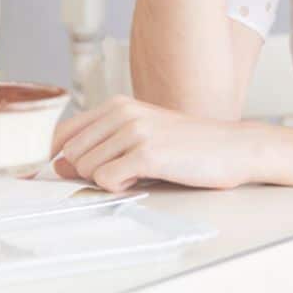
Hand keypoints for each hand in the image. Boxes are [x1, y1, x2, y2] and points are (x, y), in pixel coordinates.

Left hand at [49, 95, 254, 191]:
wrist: (232, 148)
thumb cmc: (189, 145)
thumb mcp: (142, 133)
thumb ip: (102, 144)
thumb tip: (59, 165)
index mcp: (118, 105)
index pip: (63, 134)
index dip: (59, 159)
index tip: (71, 173)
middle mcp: (123, 112)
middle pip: (71, 156)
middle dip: (90, 173)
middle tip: (123, 172)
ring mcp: (135, 131)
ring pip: (87, 169)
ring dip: (109, 180)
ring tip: (140, 172)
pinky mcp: (147, 153)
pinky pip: (107, 180)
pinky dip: (121, 187)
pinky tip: (145, 177)